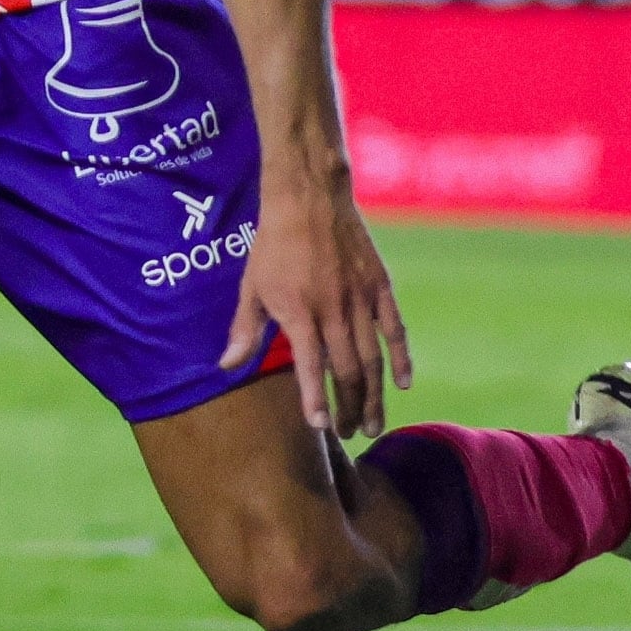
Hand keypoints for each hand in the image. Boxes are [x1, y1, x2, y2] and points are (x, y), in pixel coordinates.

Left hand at [222, 164, 416, 441]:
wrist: (309, 196)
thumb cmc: (273, 244)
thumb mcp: (251, 286)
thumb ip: (244, 330)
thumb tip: (226, 367)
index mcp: (300, 313)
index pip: (310, 369)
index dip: (315, 401)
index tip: (320, 427)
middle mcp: (334, 311)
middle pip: (348, 372)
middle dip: (350, 408)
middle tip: (350, 434)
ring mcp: (361, 299)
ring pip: (374, 358)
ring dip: (375, 395)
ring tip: (373, 423)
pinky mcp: (379, 286)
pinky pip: (395, 329)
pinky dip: (401, 357)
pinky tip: (403, 383)